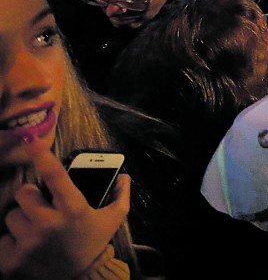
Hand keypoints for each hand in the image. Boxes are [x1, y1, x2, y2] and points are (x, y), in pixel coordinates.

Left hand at [0, 146, 129, 279]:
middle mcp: (48, 223)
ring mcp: (27, 242)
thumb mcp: (112, 220)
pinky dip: (11, 241)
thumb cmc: (92, 245)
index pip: (55, 175)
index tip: (30, 140)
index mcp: (73, 209)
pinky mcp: (10, 259)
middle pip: (24, 194)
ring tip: (35, 231)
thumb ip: (120, 196)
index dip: (41, 155)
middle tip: (41, 209)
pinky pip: (2, 238)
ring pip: (11, 216)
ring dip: (21, 221)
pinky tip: (25, 246)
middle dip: (31, 199)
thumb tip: (123, 176)